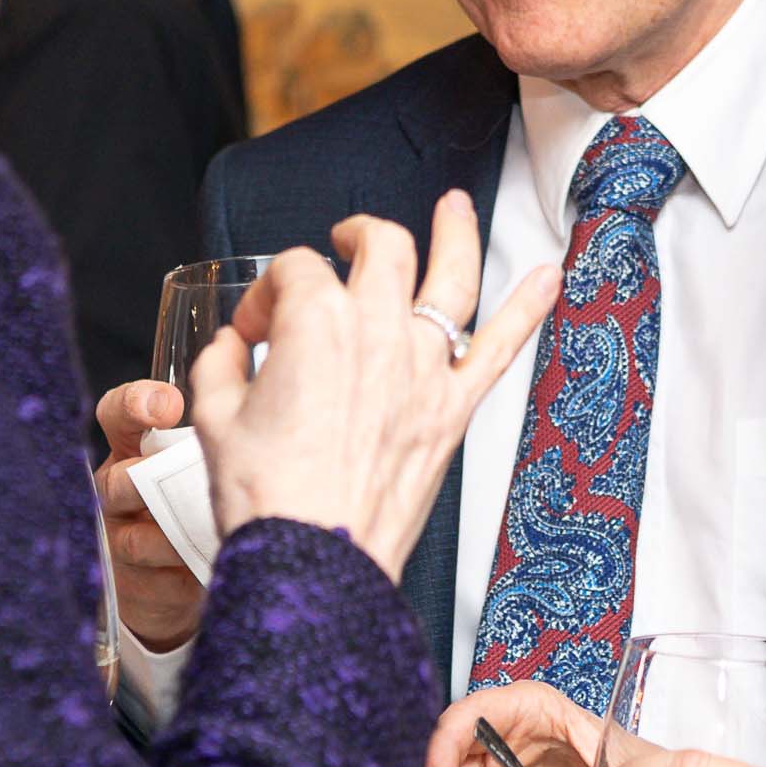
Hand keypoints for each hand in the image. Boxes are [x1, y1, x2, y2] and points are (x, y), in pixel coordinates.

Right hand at [91, 379, 203, 650]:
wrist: (181, 580)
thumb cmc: (198, 503)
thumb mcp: (204, 461)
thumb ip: (215, 430)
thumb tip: (249, 382)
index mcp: (133, 447)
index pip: (118, 413)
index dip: (137, 404)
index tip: (171, 404)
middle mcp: (117, 488)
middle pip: (120, 479)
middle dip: (154, 482)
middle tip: (189, 483)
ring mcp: (120, 538)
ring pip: (135, 537)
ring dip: (176, 539)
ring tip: (211, 536)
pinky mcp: (131, 584)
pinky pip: (156, 580)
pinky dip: (186, 578)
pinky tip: (210, 571)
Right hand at [189, 190, 556, 582]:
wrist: (314, 558)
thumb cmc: (267, 496)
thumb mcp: (214, 418)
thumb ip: (222, 366)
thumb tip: (230, 350)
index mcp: (315, 322)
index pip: (294, 273)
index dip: (268, 295)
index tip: (255, 331)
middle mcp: (377, 331)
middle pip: (380, 248)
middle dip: (356, 235)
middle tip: (343, 244)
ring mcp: (422, 368)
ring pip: (452, 277)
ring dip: (456, 232)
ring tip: (456, 208)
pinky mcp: (452, 410)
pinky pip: (502, 348)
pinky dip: (530, 309)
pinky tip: (551, 278)